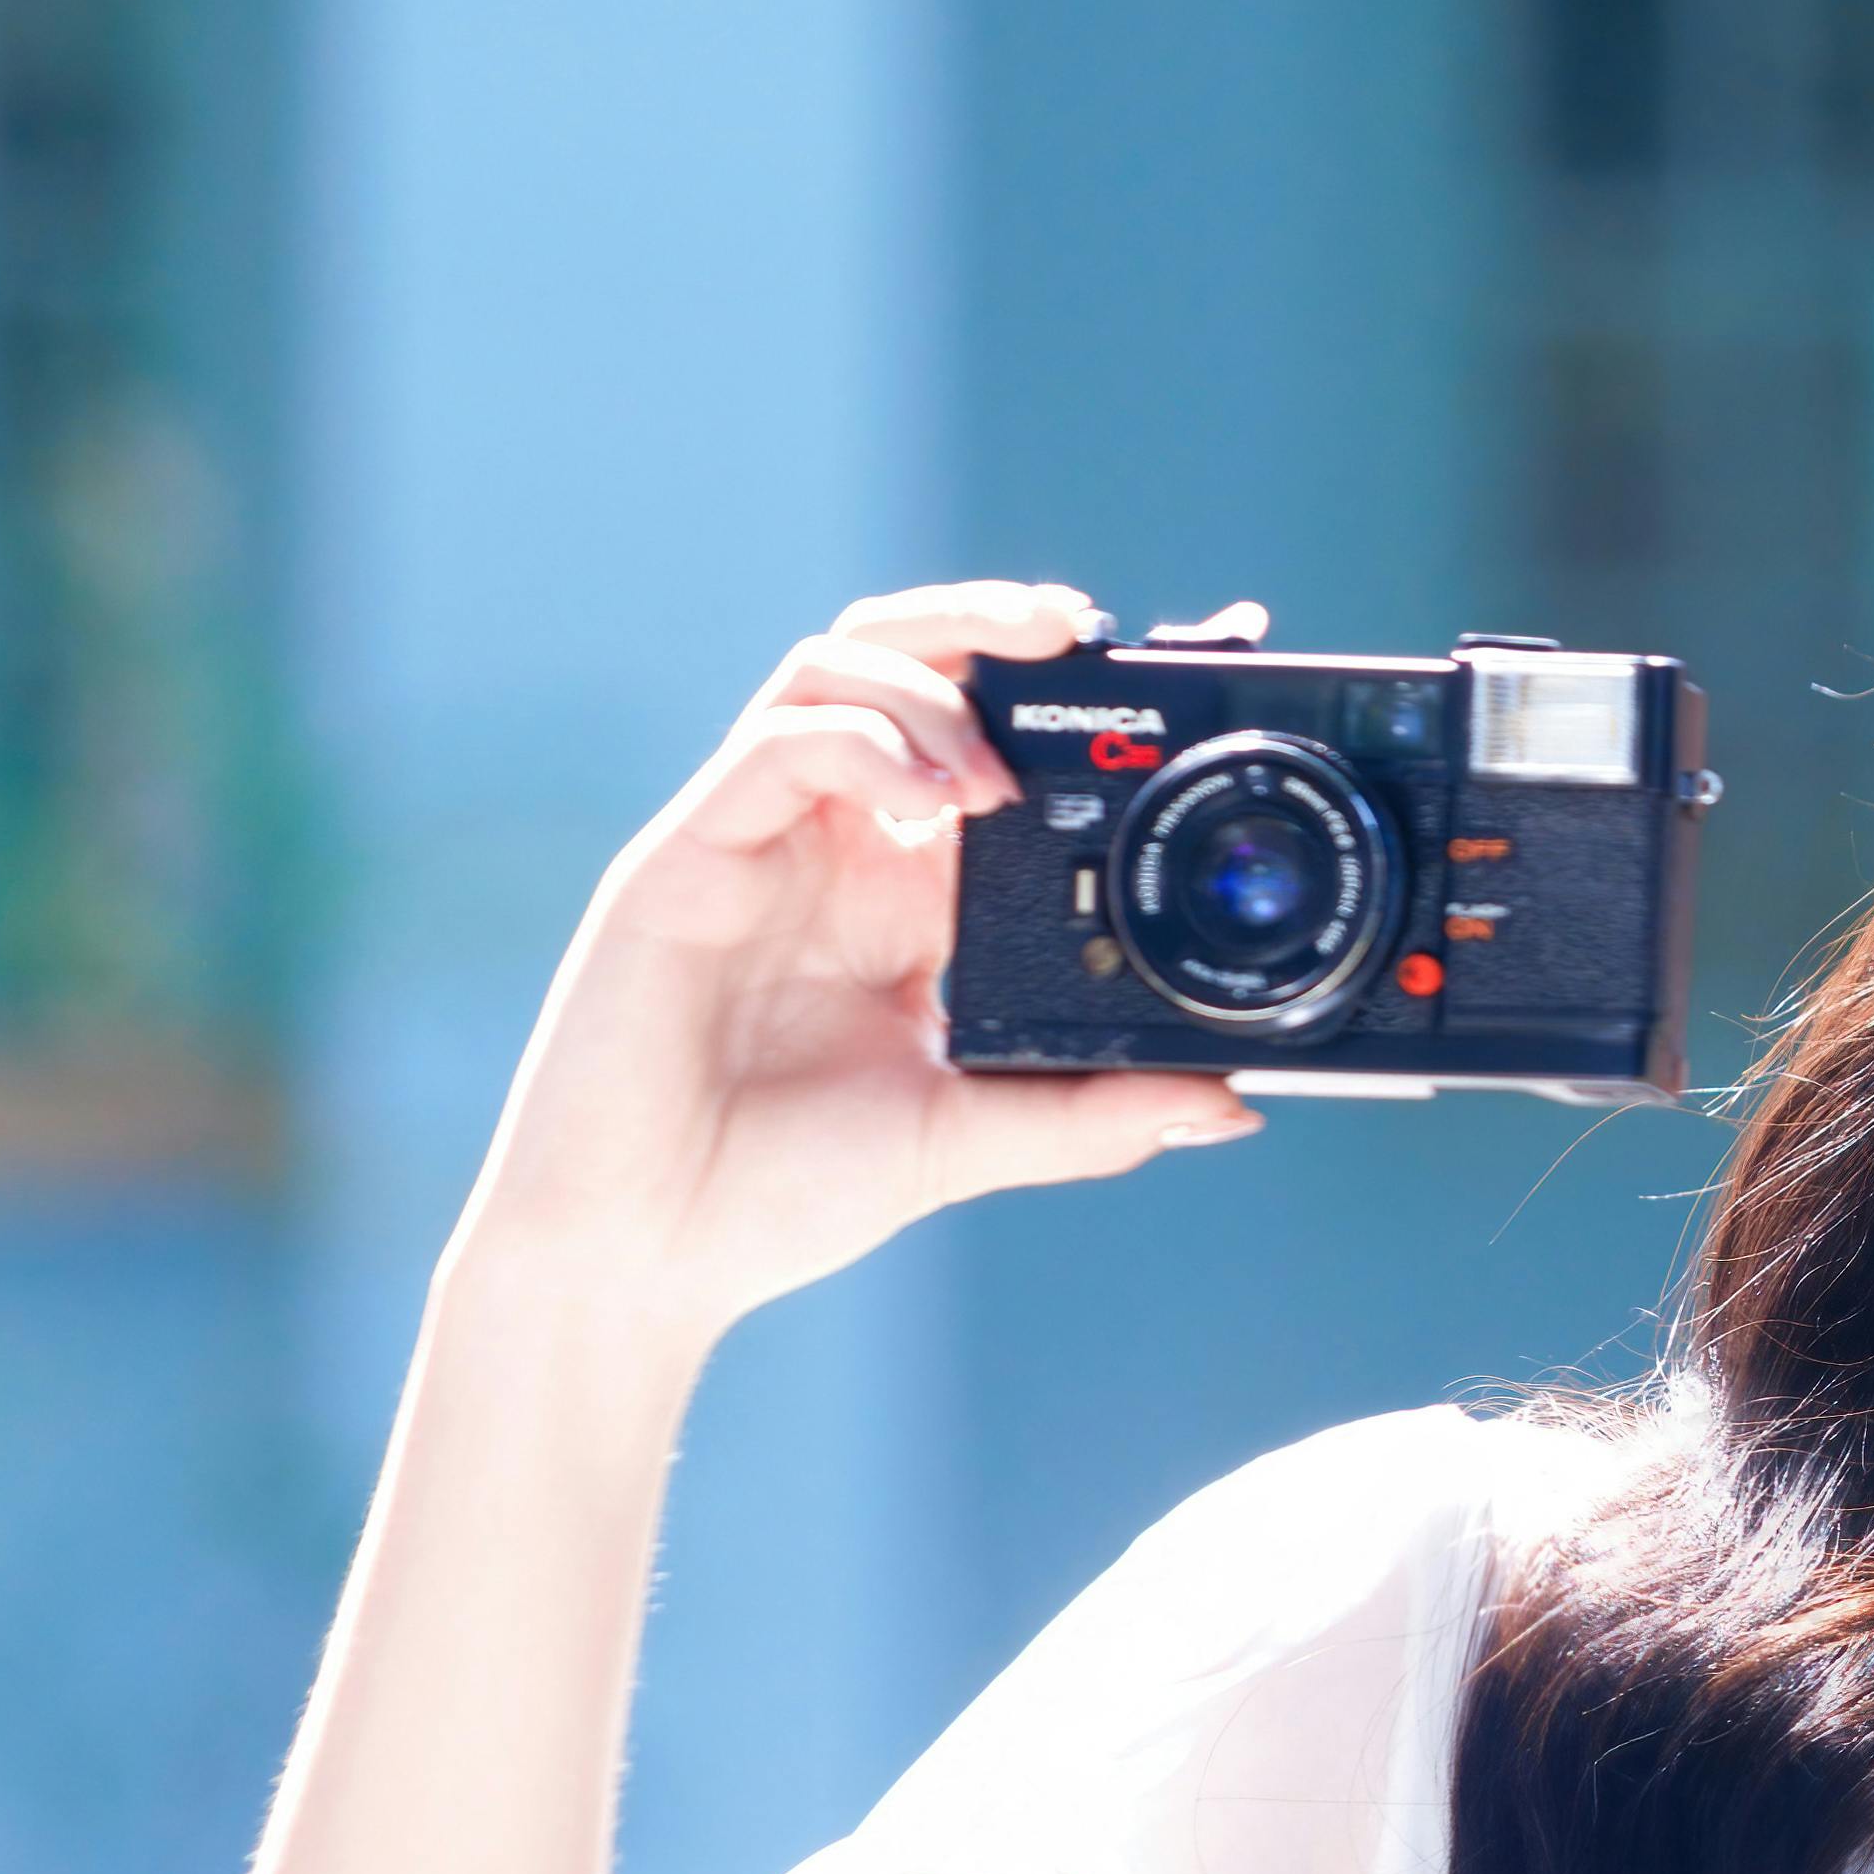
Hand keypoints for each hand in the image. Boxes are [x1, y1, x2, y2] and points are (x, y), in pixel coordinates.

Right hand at [450, 577, 1255, 1350]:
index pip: (992, 738)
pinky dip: (866, 743)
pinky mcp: (690, 851)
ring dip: (935, 677)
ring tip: (1002, 767)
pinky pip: (780, 740)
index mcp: (902, 890)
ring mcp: (759, 836)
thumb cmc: (780, 1192)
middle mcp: (833, 840)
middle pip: (910, 656)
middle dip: (998, 620)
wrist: (642, 1253)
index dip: (1080, 688)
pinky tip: (932, 800)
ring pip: (839, 663)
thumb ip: (1089, 1113)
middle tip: (1091, 627)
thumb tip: (1231, 1105)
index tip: (1192, 655)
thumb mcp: (967, 1141)